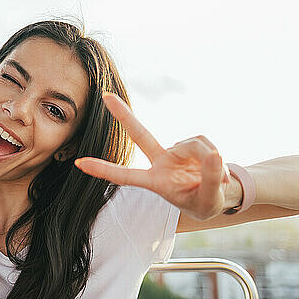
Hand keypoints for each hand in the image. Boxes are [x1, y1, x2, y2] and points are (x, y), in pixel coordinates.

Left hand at [75, 92, 231, 220]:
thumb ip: (211, 179)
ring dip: (210, 159)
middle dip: (124, 115)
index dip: (104, 170)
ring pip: (193, 144)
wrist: (218, 196)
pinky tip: (217, 167)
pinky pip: (205, 142)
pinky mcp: (190, 145)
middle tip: (106, 96)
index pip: (126, 176)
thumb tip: (215, 154)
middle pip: (140, 135)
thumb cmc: (205, 202)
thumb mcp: (209, 200)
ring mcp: (174, 152)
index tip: (79, 163)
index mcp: (155, 182)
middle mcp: (160, 163)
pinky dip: (216, 157)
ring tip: (217, 179)